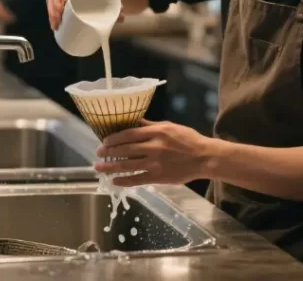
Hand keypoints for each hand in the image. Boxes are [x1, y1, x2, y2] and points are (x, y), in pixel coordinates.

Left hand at [94, 120, 215, 186]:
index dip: (114, 138)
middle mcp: (154, 147)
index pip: (129, 134)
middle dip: (108, 152)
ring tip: (99, 168)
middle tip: (97, 154)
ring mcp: (155, 163)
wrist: (205, 158)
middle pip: (125, 149)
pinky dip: (124, 180)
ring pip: (128, 165)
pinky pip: (137, 179)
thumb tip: (136, 121)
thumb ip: (152, 126)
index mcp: (156, 132)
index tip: (104, 141)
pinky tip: (114, 181)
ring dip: (111, 167)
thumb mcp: (170, 127)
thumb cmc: (189, 140)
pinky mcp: (158, 177)